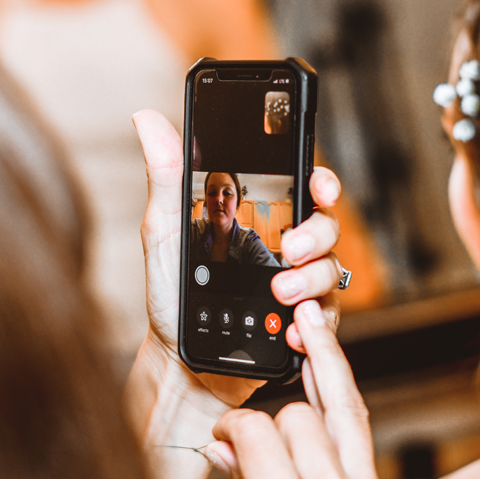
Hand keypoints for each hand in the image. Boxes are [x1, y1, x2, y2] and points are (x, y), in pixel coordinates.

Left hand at [131, 109, 343, 406]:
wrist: (179, 359)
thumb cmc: (173, 293)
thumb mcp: (165, 231)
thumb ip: (166, 175)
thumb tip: (148, 119)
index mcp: (262, 220)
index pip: (305, 189)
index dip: (322, 181)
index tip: (319, 184)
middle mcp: (289, 250)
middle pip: (328, 226)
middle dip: (317, 233)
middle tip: (289, 249)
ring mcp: (300, 287)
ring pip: (331, 271)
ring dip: (312, 280)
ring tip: (280, 294)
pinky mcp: (303, 326)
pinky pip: (327, 321)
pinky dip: (314, 324)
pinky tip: (294, 328)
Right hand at [206, 301, 404, 478]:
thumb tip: (226, 451)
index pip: (254, 432)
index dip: (230, 428)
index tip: (220, 440)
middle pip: (295, 414)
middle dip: (267, 412)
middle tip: (248, 429)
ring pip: (342, 404)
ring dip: (321, 364)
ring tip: (310, 318)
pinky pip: (363, 430)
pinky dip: (345, 393)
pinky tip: (332, 363)